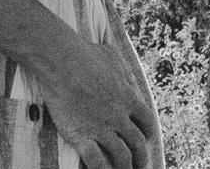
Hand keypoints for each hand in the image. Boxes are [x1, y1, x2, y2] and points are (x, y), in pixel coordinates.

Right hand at [39, 38, 155, 168]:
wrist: (61, 58)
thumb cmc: (85, 52)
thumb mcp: (113, 55)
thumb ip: (125, 70)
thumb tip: (131, 80)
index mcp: (128, 97)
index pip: (147, 122)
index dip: (148, 134)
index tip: (146, 140)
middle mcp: (119, 115)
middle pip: (138, 144)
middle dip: (142, 158)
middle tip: (140, 165)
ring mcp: (101, 127)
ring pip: (122, 157)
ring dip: (126, 168)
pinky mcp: (82, 135)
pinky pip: (97, 162)